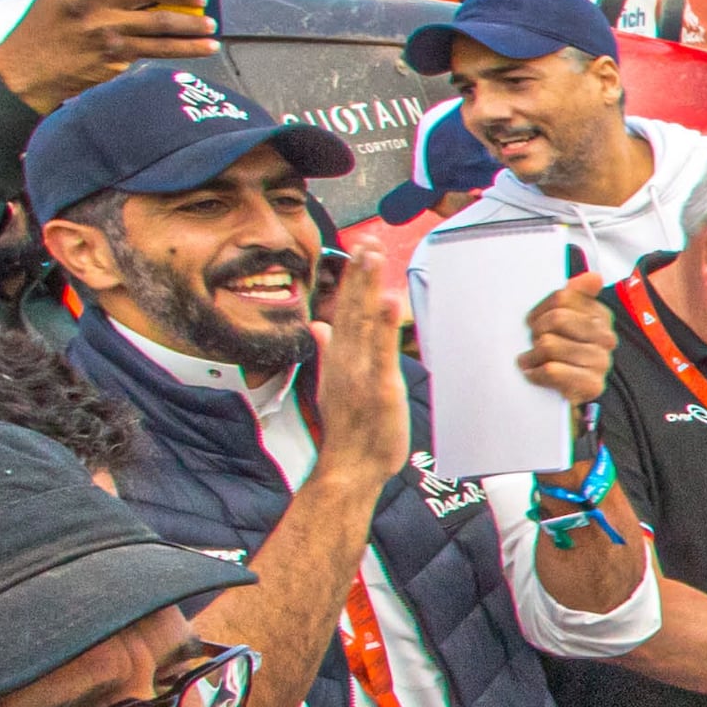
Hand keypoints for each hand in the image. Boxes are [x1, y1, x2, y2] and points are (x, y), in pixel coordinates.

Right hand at [0, 0, 220, 111]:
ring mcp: (104, 31)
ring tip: (209, 23)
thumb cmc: (45, 30)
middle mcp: (89, 3)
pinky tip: (205, 46)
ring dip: (192, 23)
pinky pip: (159, 50)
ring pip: (160, 22)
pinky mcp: (115, 57)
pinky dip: (187, 48)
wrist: (26, 71)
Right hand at [309, 245, 410, 473]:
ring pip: (364, 323)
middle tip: (367, 240)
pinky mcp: (379, 388)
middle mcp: (347, 359)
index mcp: (341, 356)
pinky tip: (388, 302)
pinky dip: (384, 327)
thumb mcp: (335, 382)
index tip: (360, 247)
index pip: (345, 309)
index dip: (352, 278)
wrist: (349, 466)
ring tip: (373, 257)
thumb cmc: (349, 427)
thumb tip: (319, 324)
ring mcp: (360, 372)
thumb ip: (329, 350)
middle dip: (359, 273)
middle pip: (353, 308)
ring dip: (368, 288)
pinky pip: (381, 353)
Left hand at [515, 269, 614, 408]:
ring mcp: (601, 362)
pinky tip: (535, 374)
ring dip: (532, 356)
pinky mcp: (592, 385)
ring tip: (531, 360)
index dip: (541, 309)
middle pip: (556, 319)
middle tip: (533, 343)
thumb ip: (577, 295)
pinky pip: (552, 370)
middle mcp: (606, 338)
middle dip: (537, 331)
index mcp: (601, 316)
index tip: (535, 322)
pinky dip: (536, 373)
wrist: (572, 395)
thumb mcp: (569, 321)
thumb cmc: (564, 355)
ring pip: (550, 345)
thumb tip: (593, 277)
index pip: (562, 298)